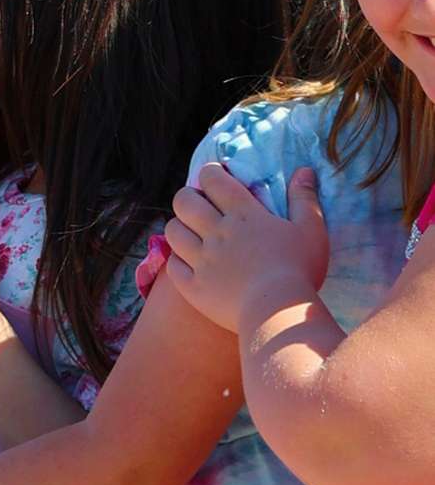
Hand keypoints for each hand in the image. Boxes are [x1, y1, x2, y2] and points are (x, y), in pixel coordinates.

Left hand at [165, 165, 327, 334]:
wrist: (279, 314)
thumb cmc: (300, 270)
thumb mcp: (311, 231)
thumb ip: (304, 199)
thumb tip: (304, 170)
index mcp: (243, 214)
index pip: (212, 179)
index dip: (209, 174)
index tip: (214, 179)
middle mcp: (216, 232)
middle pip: (183, 201)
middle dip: (188, 198)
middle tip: (199, 207)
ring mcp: (201, 260)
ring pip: (172, 231)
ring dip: (179, 227)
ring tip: (191, 234)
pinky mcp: (193, 287)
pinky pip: (172, 266)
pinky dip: (177, 261)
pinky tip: (189, 264)